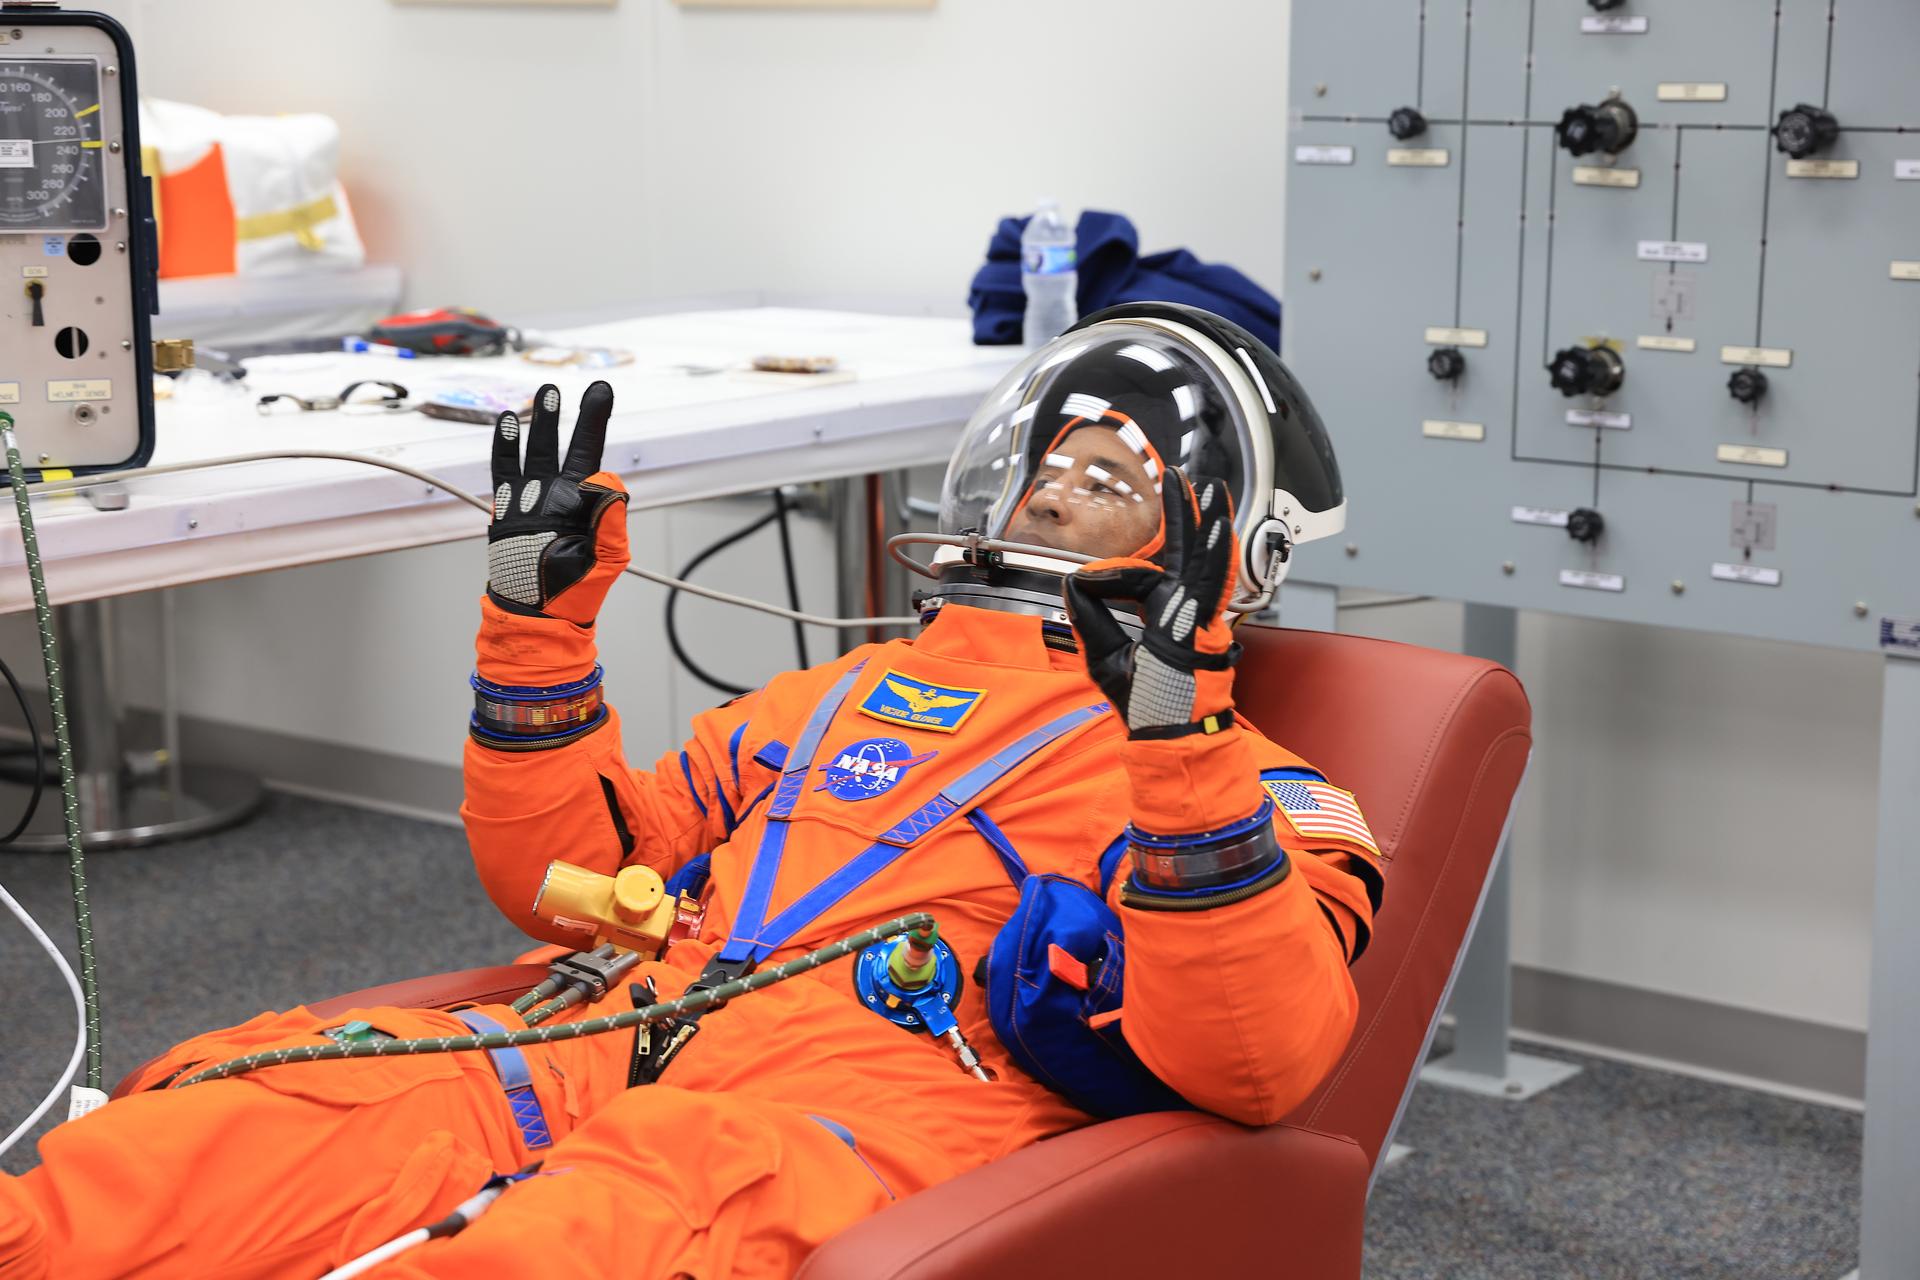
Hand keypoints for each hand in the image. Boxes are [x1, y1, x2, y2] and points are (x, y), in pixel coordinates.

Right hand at [487, 381, 629, 625]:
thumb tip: (609, 482)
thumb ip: (611, 523)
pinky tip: (507, 420)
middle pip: (568, 446)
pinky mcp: (508, 509)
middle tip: (582, 387)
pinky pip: (505, 471)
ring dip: (541, 423)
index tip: (601, 390)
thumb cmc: (579, 589)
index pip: (595, 456)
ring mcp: (533, 499)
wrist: (539, 612)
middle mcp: (561, 495)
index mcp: (588, 503)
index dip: (596, 422)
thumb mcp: (608, 559)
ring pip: (538, 452)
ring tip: (546, 392)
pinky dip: (505, 446)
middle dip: (576, 416)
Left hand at [1063, 469, 1239, 737]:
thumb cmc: (1145, 704)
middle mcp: (1185, 608)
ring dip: (1202, 519)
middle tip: (1181, 478)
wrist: (1169, 735)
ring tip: (1204, 485)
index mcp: (1165, 613)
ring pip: (1199, 557)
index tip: (1081, 586)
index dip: (1107, 577)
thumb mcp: (1104, 654)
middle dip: (1181, 512)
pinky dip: (1215, 554)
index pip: (1140, 576)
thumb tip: (1072, 582)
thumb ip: (1090, 617)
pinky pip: (1209, 583)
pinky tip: (1219, 527)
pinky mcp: (1203, 624)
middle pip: (1184, 550)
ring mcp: (1197, 614)